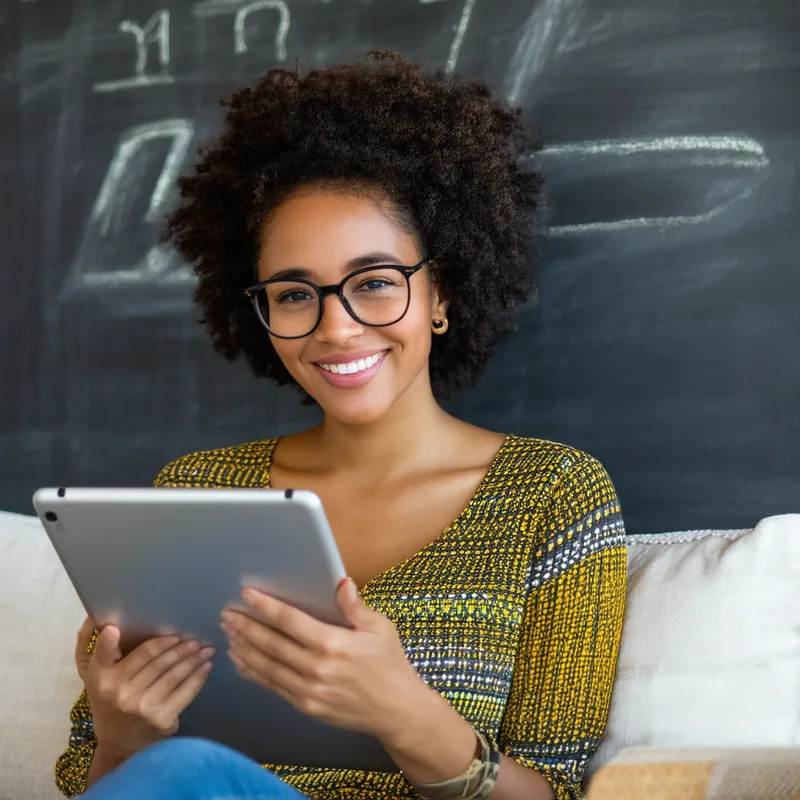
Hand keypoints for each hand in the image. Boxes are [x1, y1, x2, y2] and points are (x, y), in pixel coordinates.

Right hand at [74, 617, 215, 758]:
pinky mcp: (161, 719)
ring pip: (174, 675)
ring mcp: (142, 707)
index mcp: (103, 678)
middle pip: (159, 662)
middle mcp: (121, 692)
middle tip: (195, 637)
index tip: (174, 633)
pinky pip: (185, 692)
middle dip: (180, 648)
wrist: (117, 743)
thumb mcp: (98, 676)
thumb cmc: (109, 699)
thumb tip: (113, 626)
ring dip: (193, 659)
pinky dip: (198, 677)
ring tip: (206, 648)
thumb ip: (105, 651)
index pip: (134, 653)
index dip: (156, 642)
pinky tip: (206, 666)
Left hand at [221, 580, 429, 742]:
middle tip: (227, 613)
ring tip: (229, 633)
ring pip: (267, 667)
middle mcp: (317, 668)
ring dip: (244, 649)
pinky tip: (243, 661)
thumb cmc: (391, 666)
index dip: (267, 606)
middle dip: (246, 627)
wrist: (397, 711)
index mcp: (334, 644)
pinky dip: (254, 673)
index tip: (247, 594)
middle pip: (272, 644)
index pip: (291, 621)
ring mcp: (309, 691)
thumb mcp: (381, 629)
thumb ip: (356, 606)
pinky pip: (273, 687)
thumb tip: (341, 583)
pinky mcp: (307, 706)